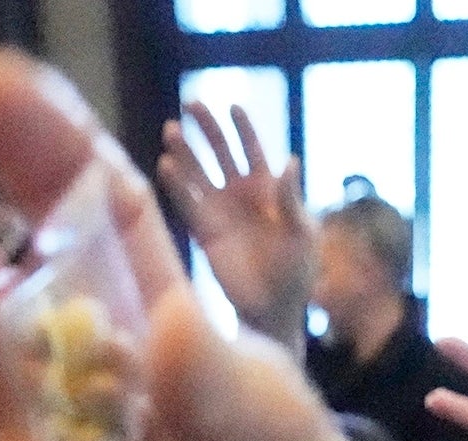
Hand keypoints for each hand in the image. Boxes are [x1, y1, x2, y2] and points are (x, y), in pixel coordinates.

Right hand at [158, 100, 311, 349]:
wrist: (273, 309)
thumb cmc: (296, 272)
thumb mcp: (302, 234)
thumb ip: (291, 199)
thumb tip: (290, 159)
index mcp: (268, 188)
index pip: (252, 149)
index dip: (243, 128)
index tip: (233, 106)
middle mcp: (240, 194)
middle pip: (220, 152)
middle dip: (207, 128)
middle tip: (190, 104)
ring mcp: (220, 211)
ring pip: (199, 173)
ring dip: (185, 152)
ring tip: (170, 130)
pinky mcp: (204, 231)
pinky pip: (187, 204)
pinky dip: (176, 186)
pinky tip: (165, 165)